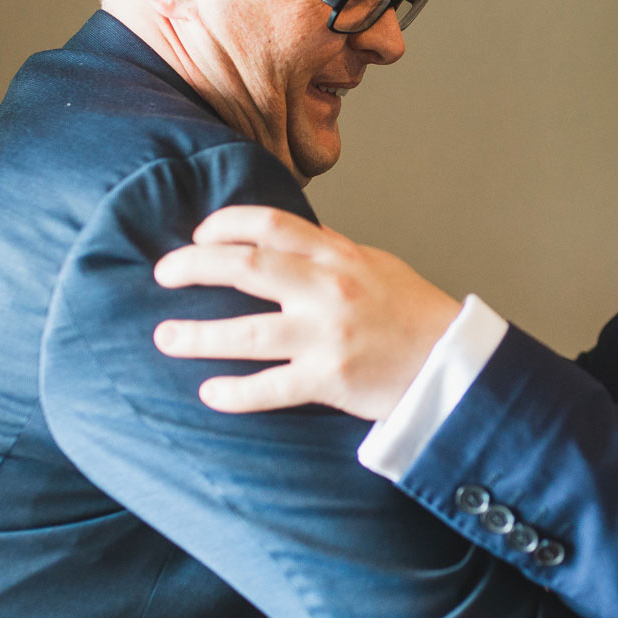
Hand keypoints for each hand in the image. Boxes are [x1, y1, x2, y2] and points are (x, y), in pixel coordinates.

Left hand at [151, 206, 461, 420]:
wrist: (456, 365)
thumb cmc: (413, 314)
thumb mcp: (373, 265)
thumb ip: (326, 250)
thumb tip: (278, 236)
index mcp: (338, 256)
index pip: (269, 224)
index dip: (224, 224)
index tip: (198, 235)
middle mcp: (328, 290)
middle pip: (244, 268)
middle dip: (192, 267)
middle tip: (162, 274)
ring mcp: (327, 336)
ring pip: (245, 333)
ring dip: (195, 336)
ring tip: (164, 337)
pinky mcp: (330, 381)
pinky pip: (269, 388)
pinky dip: (233, 392)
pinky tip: (209, 393)